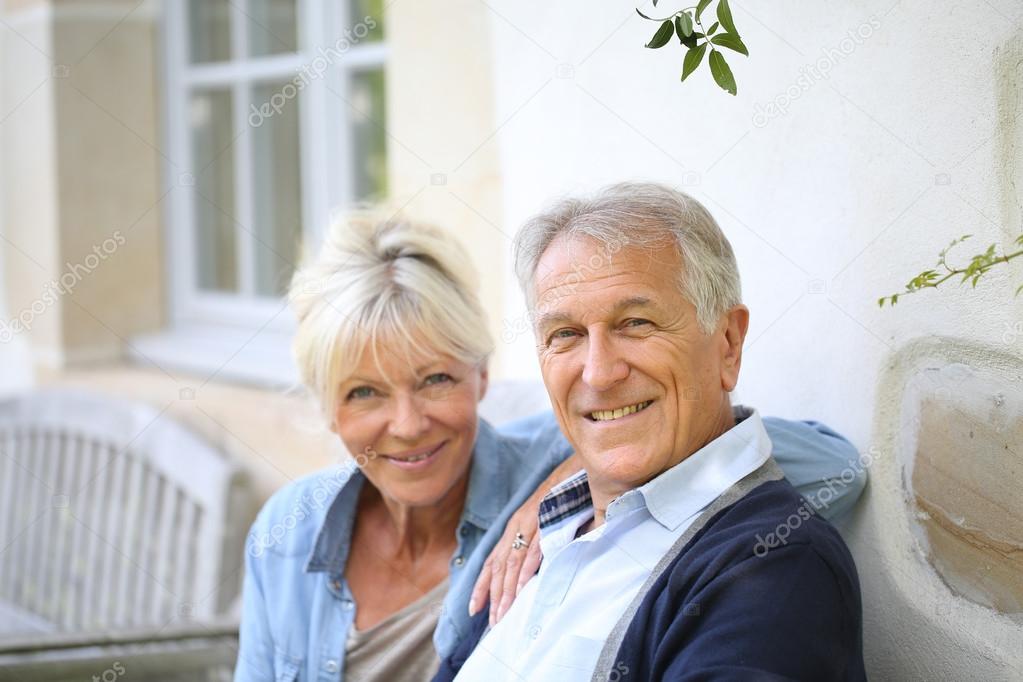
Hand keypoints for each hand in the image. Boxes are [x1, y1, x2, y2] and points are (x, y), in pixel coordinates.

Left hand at [469, 453, 581, 624]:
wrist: (578, 466)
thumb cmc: (563, 495)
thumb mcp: (544, 519)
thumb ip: (537, 542)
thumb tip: (533, 572)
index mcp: (514, 526)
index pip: (493, 560)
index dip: (482, 585)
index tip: (473, 609)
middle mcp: (516, 524)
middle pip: (500, 567)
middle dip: (494, 597)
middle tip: (492, 623)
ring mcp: (530, 521)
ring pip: (513, 563)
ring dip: (507, 591)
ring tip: (503, 615)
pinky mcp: (546, 520)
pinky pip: (534, 550)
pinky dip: (526, 571)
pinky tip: (521, 590)